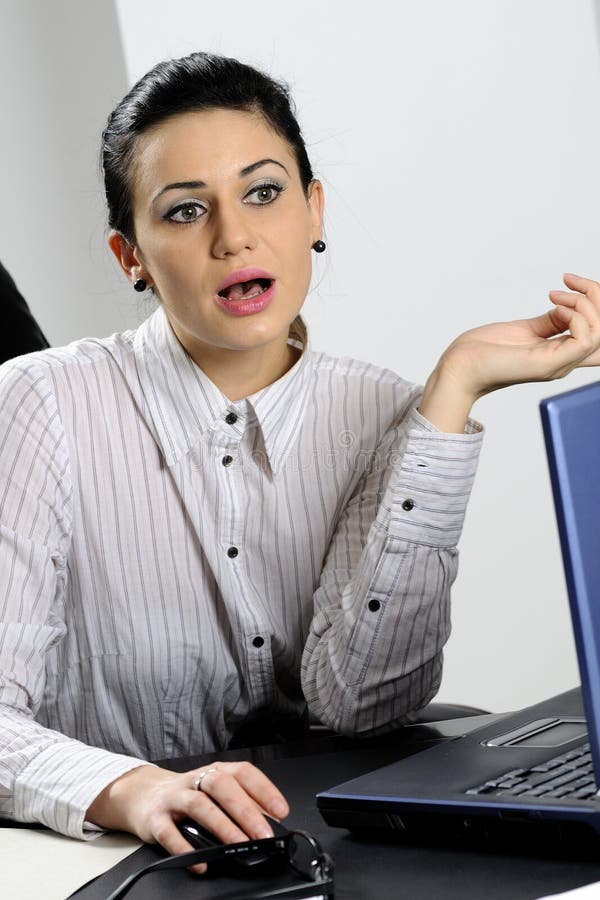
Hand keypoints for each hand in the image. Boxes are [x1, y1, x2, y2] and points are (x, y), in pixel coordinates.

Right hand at [86, 762, 288, 873]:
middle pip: (222, 786)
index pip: (242, 772)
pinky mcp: (155, 819)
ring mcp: (174, 798)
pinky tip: (201, 862)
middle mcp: (195, 780)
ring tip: (239, 845)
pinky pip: (169, 833)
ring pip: (199, 805)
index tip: (281, 810)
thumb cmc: (187, 795)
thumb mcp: (214, 792)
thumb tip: (269, 823)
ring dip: (222, 826)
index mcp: (214, 772)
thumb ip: (239, 803)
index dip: (263, 789)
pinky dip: (186, 849)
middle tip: (263, 834)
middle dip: (245, 810)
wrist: (143, 795)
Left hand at [419, 273, 599, 431]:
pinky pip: (584, 338)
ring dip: (585, 303)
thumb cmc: (486, 351)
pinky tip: (556, 306)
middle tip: (569, 281)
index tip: (576, 284)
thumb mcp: (526, 330)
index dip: (599, 308)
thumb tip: (567, 307)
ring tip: (557, 295)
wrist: (461, 366)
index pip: (599, 338)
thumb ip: (550, 322)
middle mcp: (566, 361)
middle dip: (597, 296)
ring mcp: (559, 364)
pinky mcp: (548, 364)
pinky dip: (576, 315)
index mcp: (562, 354)